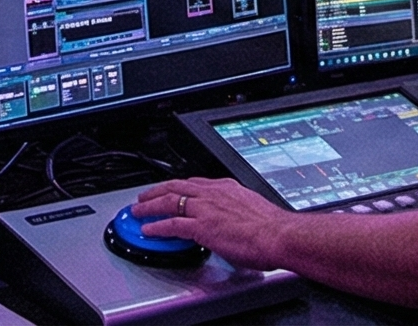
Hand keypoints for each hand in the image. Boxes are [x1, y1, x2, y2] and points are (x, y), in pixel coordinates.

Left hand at [130, 178, 293, 270]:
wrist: (278, 234)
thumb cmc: (272, 227)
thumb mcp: (252, 210)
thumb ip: (238, 212)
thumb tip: (236, 223)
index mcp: (227, 188)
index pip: (196, 182)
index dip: (180, 186)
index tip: (173, 188)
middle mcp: (213, 194)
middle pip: (176, 186)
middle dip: (157, 190)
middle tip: (145, 195)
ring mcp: (205, 209)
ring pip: (169, 201)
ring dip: (150, 206)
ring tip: (139, 210)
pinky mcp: (200, 227)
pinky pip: (172, 224)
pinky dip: (157, 227)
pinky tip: (148, 230)